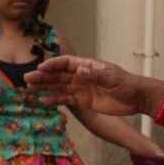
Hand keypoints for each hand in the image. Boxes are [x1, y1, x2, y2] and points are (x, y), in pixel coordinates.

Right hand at [25, 55, 153, 115]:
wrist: (136, 98)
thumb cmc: (125, 84)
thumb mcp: (111, 78)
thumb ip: (95, 75)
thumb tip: (79, 71)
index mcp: (88, 66)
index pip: (66, 63)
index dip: (53, 64)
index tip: (40, 67)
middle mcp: (82, 76)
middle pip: (59, 75)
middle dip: (43, 76)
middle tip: (27, 78)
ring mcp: (82, 88)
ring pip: (59, 86)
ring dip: (45, 87)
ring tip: (30, 87)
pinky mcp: (84, 101)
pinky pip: (66, 99)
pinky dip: (55, 100)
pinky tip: (43, 100)